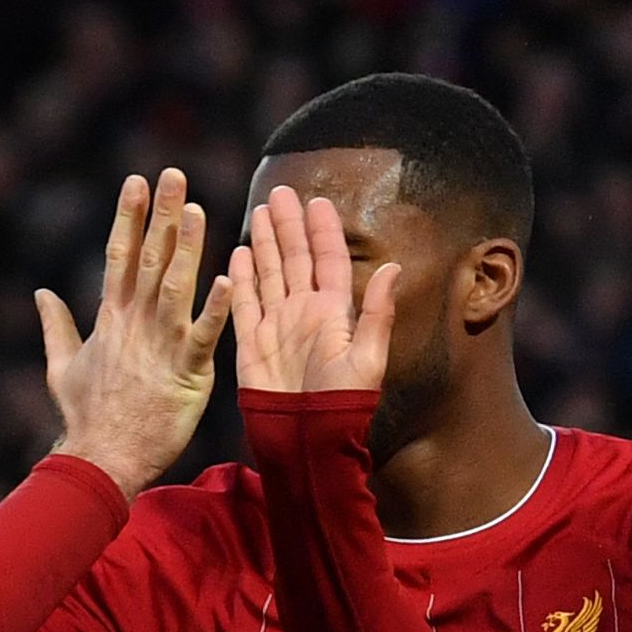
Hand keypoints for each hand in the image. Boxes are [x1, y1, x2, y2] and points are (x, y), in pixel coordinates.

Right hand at [36, 171, 232, 498]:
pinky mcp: (187, 374)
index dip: (129, 216)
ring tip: (198, 209)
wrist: (100, 460)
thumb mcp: (62, 366)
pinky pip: (204, 336)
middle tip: (174, 174)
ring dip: (187, 247)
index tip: (137, 180)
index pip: (120, 254)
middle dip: (161, 215)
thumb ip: (56, 326)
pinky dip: (215, 309)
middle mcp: (135, 324)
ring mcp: (161, 347)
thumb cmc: (85, 418)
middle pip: (149, 259)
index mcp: (111, 318)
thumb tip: (42, 293)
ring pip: (176, 287)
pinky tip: (228, 279)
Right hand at [225, 186, 397, 395]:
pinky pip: (244, 301)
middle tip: (281, 193)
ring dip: (265, 242)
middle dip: (288, 225)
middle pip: (296, 258)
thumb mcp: (368, 358)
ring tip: (259, 211)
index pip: (328, 261)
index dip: (322, 231)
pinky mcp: (252, 341)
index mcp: (334, 313)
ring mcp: (277, 325)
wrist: (305, 438)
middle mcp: (304, 313)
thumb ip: (377, 312)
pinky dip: (241, 277)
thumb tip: (394, 266)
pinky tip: (238, 252)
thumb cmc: (341, 405)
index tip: (317, 202)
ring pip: (270, 273)